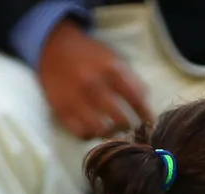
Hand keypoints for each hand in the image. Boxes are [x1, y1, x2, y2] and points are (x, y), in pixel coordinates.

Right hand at [38, 19, 151, 139]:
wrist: (54, 47)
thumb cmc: (89, 55)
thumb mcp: (113, 58)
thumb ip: (130, 78)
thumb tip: (145, 102)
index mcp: (110, 69)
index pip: (136, 98)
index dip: (146, 115)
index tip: (150, 123)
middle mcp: (92, 84)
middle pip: (119, 119)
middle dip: (129, 127)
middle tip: (130, 128)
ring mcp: (75, 99)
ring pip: (99, 130)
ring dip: (110, 133)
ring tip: (112, 130)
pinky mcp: (61, 109)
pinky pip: (80, 133)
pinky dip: (90, 135)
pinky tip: (93, 130)